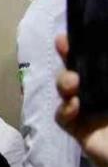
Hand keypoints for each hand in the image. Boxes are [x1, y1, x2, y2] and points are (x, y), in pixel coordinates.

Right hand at [55, 35, 107, 166]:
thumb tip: (104, 54)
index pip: (95, 61)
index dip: (81, 47)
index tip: (68, 35)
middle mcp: (100, 94)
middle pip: (76, 70)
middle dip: (67, 57)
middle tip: (63, 46)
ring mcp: (89, 113)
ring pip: (65, 91)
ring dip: (64, 81)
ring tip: (72, 83)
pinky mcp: (79, 131)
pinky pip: (62, 117)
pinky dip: (64, 109)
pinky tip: (74, 106)